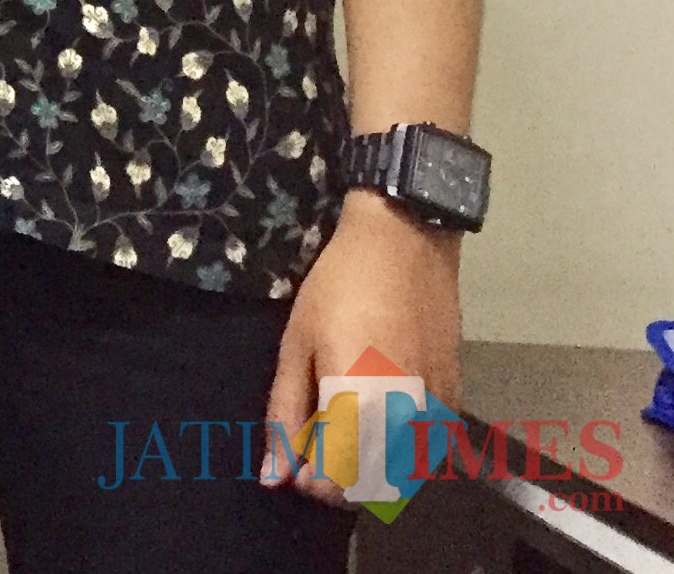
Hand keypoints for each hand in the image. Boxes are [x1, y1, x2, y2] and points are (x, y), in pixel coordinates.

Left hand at [262, 192, 462, 503]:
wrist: (406, 242)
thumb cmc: (338, 289)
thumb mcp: (297, 347)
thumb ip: (286, 415)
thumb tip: (274, 475)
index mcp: (362, 408)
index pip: (338, 484)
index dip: (311, 482)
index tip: (292, 465)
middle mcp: (408, 421)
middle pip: (373, 487)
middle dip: (337, 478)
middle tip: (313, 443)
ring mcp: (438, 414)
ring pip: (402, 473)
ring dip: (367, 466)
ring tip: (340, 426)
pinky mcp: (455, 402)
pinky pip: (424, 449)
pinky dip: (395, 447)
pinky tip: (374, 415)